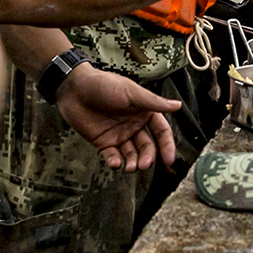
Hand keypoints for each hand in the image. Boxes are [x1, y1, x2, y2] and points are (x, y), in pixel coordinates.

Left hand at [56, 65, 178, 171]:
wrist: (74, 88)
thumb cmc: (104, 85)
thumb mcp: (130, 92)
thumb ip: (153, 102)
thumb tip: (178, 106)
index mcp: (144, 112)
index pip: (161, 132)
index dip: (166, 146)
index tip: (168, 160)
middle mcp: (134, 125)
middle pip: (147, 146)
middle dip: (147, 157)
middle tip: (143, 164)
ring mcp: (119, 134)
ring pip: (131, 154)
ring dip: (133, 162)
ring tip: (130, 167)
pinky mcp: (103, 142)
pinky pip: (112, 156)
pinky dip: (115, 162)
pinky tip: (116, 163)